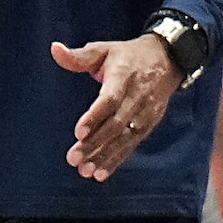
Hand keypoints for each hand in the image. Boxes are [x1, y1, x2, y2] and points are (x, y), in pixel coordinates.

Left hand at [53, 34, 179, 180]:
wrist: (167, 59)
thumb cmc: (127, 56)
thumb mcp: (104, 50)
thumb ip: (78, 56)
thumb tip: (54, 49)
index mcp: (124, 75)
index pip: (110, 99)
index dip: (94, 116)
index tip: (77, 132)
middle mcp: (137, 95)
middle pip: (116, 123)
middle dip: (94, 143)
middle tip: (73, 159)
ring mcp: (145, 112)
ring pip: (124, 138)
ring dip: (104, 156)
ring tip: (84, 171)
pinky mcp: (148, 124)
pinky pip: (132, 144)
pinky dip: (117, 160)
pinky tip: (101, 173)